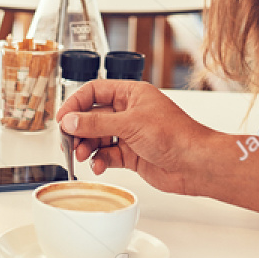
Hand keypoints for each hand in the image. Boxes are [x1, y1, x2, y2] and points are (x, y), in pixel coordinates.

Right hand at [59, 79, 215, 194]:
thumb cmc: (175, 135)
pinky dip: (99, 161)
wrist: (195, 164)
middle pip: (93, 116)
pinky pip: (107, 155)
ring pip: (98, 137)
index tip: (63, 118)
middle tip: (68, 141)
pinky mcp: (132, 155)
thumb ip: (96, 122)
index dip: (76, 104)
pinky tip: (98, 166)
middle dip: (79, 129)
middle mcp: (129, 112)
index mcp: (131, 94)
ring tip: (82, 155)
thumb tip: (70, 120)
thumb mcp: (130, 124)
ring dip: (87, 147)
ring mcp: (130, 134)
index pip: (94, 92)